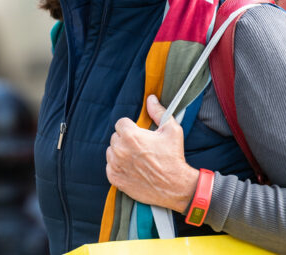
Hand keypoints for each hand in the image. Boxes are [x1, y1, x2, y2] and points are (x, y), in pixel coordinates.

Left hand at [106, 94, 199, 211]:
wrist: (175, 187)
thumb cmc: (173, 157)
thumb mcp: (172, 130)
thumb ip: (159, 112)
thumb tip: (151, 98)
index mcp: (130, 136)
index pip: (121, 123)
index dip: (131, 128)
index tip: (139, 135)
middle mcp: (119, 149)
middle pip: (115, 137)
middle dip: (126, 140)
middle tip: (140, 148)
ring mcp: (115, 164)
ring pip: (111, 151)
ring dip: (120, 153)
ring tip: (136, 159)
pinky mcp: (114, 178)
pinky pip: (110, 166)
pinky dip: (118, 167)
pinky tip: (132, 169)